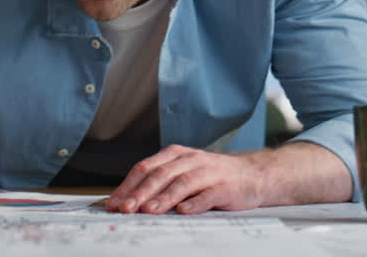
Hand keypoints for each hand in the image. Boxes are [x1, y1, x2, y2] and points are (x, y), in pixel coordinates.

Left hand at [105, 145, 262, 214]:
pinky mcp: (225, 187)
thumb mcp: (183, 172)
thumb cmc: (211, 176)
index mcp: (175, 155)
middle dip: (140, 192)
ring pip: (182, 183)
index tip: (114, 202)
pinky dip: (195, 203)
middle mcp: (190, 160)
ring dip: (164, 197)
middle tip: (126, 208)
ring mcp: (209, 172)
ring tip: (149, 210)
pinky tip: (184, 211)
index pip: (145, 168)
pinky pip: (208, 195)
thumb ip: (159, 183)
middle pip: (160, 174)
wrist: (252, 175)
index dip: (128, 185)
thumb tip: (128, 201)